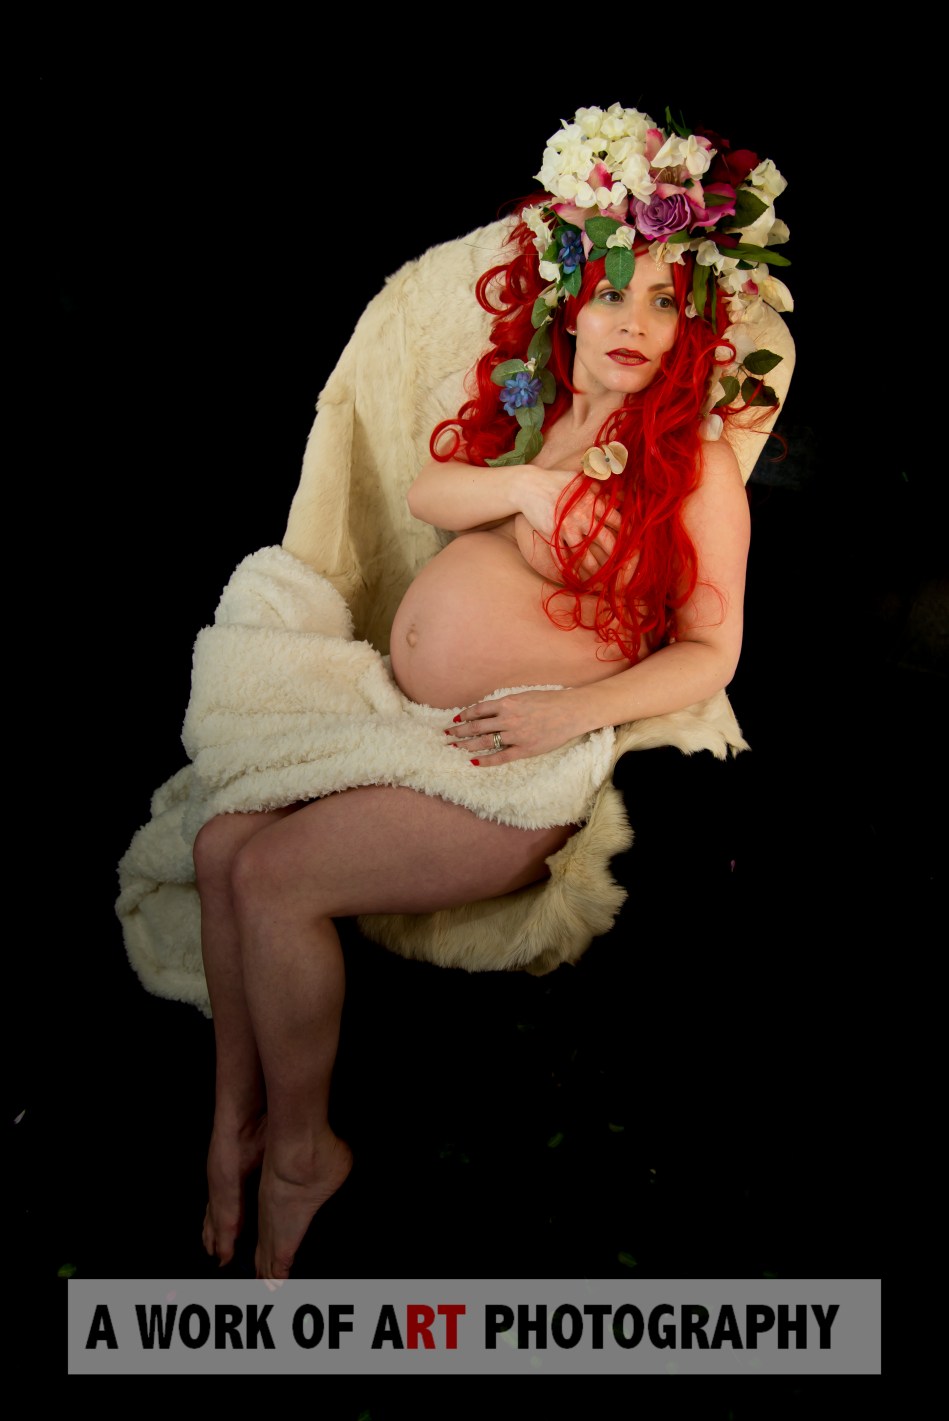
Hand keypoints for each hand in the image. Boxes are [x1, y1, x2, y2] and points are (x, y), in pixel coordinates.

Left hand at [446, 688, 589, 765]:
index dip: (464, 715)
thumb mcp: (525, 695)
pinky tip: (474, 762)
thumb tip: (490, 710)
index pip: (478, 710)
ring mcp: (515, 735)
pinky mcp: (524, 749)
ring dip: (467, 745)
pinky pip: (500, 756)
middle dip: (459, 732)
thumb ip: (507, 703)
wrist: (571, 712)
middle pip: (476, 726)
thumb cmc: (550, 701)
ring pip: (484, 741)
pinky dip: (485, 760)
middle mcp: (507, 719)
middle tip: (448, 736)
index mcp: (507, 703)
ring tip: (455, 748)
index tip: (455, 720)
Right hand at [518, 467, 621, 577]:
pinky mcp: (552, 535)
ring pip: (584, 553)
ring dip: (593, 567)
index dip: (626, 532)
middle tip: (620, 564)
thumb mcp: (582, 479)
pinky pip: (561, 556)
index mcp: (593, 502)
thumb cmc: (557, 481)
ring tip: (599, 576)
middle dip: (614, 554)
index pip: (616, 520)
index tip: (631, 543)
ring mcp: (567, 527)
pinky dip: (567, 568)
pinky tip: (573, 577)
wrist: (530, 486)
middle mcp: (583, 516)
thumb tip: (620, 497)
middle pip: (605, 540)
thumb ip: (601, 488)